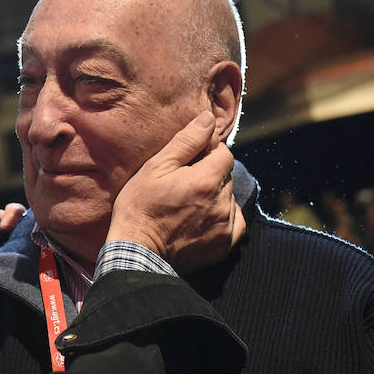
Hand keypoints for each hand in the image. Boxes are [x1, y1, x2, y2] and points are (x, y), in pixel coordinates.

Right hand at [106, 112, 244, 272]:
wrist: (138, 254)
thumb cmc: (140, 207)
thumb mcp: (156, 168)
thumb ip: (186, 141)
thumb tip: (208, 119)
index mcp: (207, 179)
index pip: (224, 153)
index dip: (208, 152)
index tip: (189, 160)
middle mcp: (222, 202)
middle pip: (226, 176)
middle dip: (211, 174)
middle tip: (184, 183)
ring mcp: (225, 226)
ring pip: (229, 198)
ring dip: (215, 196)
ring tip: (189, 204)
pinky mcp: (224, 245)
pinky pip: (235, 223)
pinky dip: (223, 217)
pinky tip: (203, 219)